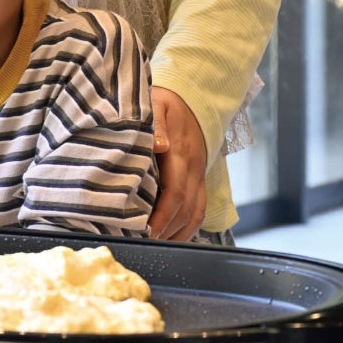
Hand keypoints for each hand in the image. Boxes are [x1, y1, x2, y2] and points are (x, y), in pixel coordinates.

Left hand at [148, 86, 208, 240]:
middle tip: (143, 245)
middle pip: (185, 209)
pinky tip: (171, 237)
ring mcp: (198, 174)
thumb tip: (160, 145)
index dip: (163, 216)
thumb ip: (157, 123)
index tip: (146, 231)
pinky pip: (199, 208)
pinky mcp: (199, 178)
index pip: (175, 192)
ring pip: (195, 212)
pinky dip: (187, 227)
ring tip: (156, 247)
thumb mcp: (157, 103)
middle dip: (166, 230)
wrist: (192, 95)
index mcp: (181, 152)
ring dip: (177, 233)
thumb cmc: (166, 100)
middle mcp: (193, 168)